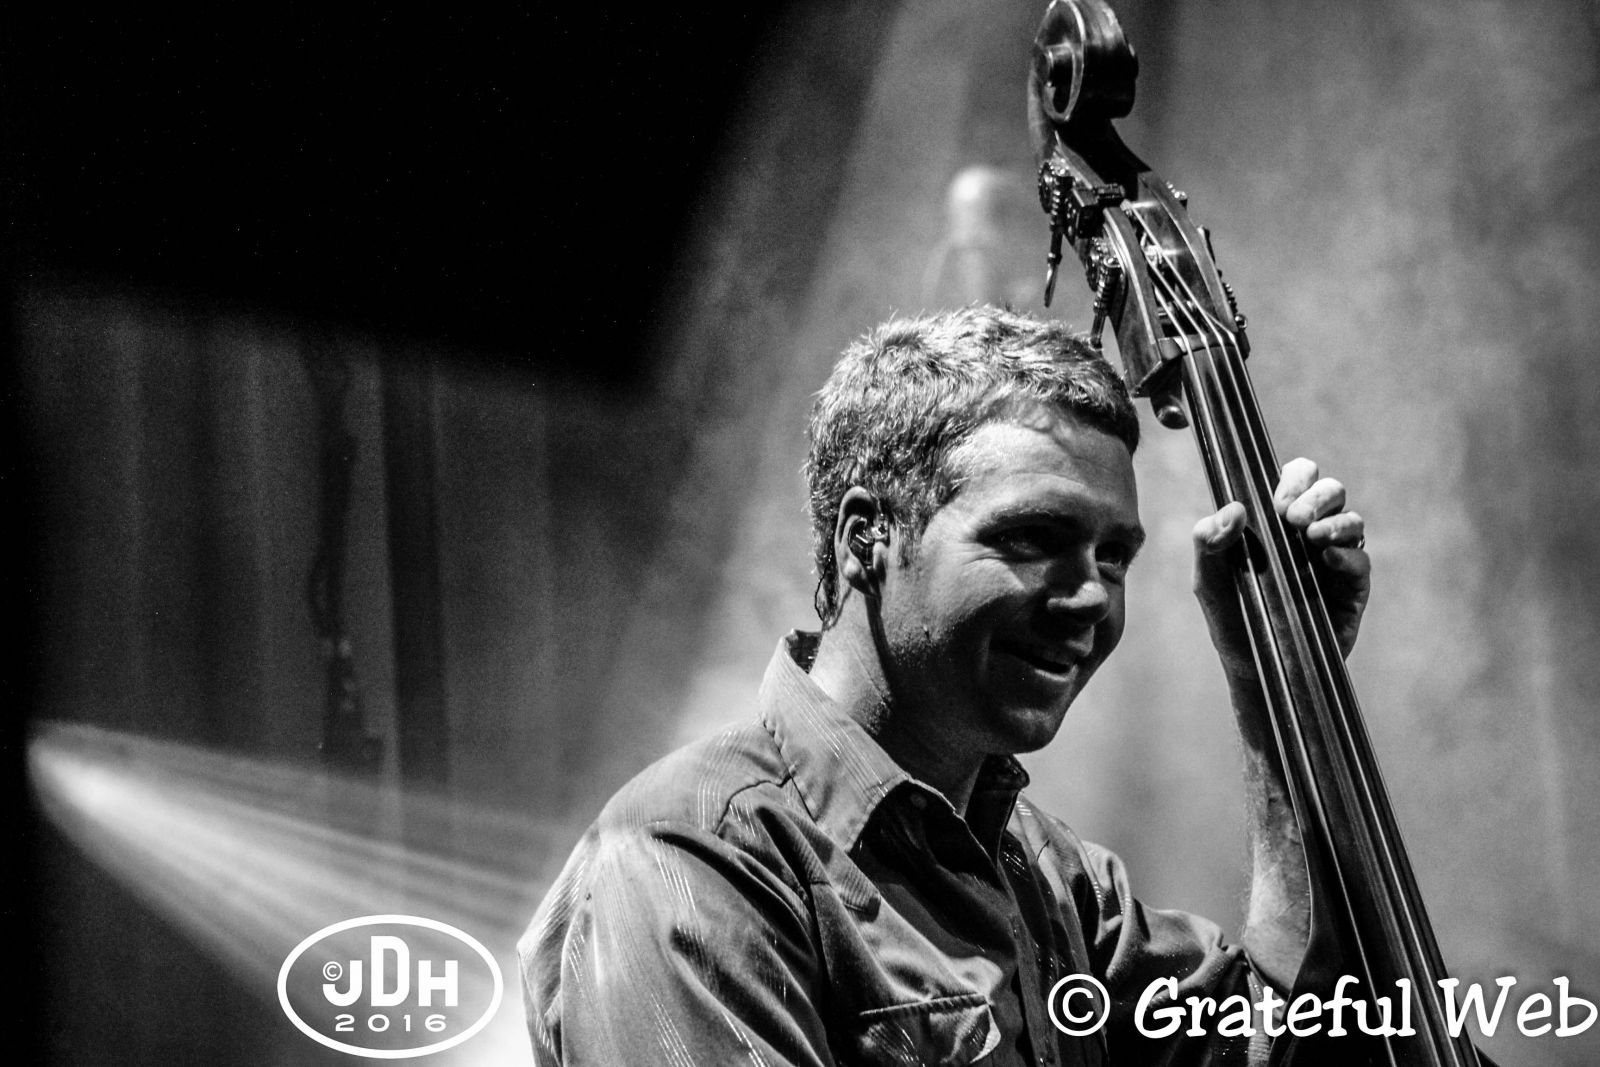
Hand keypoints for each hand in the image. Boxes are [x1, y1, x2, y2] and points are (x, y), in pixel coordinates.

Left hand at [1192, 457, 1370, 674]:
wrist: (1253, 668)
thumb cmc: (1230, 616)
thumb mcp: (1208, 580)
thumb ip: (1208, 542)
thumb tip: (1232, 510)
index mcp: (1277, 521)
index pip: (1297, 477)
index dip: (1293, 478)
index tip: (1275, 502)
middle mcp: (1310, 533)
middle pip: (1331, 490)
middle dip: (1315, 495)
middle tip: (1291, 517)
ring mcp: (1333, 559)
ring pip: (1352, 520)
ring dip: (1334, 520)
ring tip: (1310, 535)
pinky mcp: (1351, 589)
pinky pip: (1361, 560)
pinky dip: (1347, 554)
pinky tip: (1327, 557)